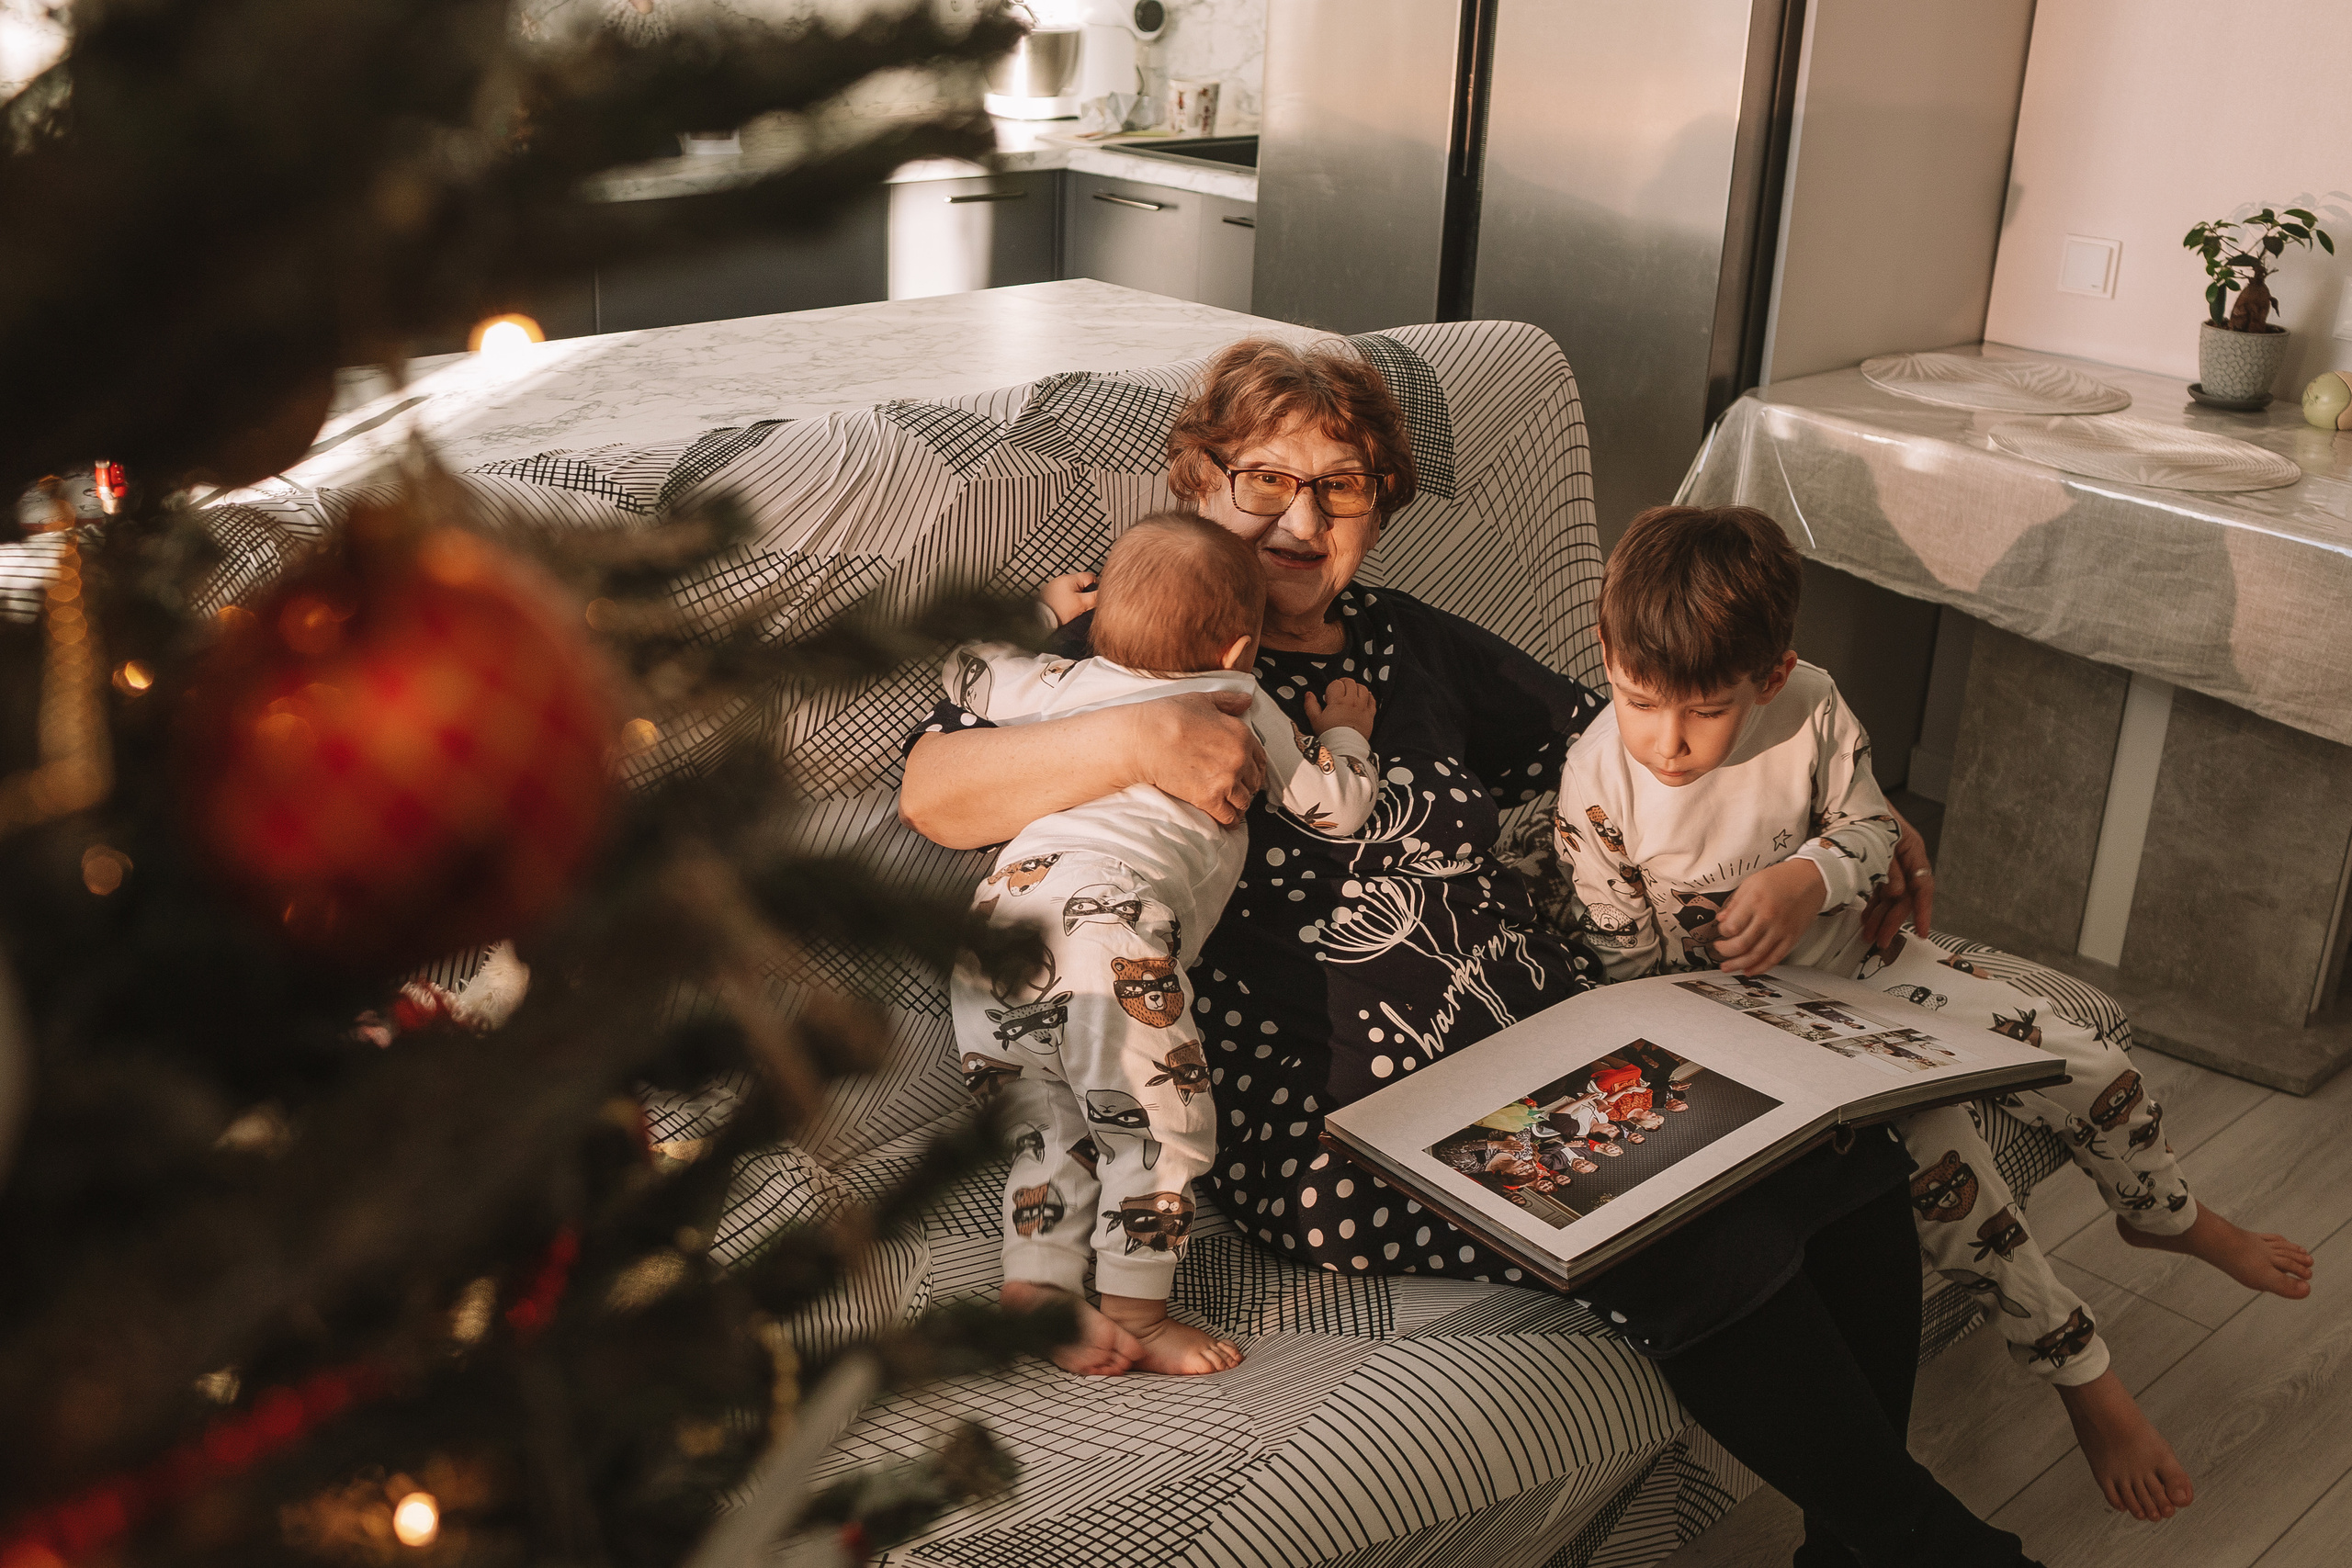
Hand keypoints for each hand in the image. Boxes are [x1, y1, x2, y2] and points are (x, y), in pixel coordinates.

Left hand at [1037, 571, 1098, 626]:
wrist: (1039, 621)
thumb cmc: (1058, 611)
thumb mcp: (1082, 604)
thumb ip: (1095, 598)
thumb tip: (1105, 594)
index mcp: (1070, 578)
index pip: (1091, 577)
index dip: (1097, 588)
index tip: (1096, 598)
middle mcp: (1061, 580)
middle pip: (1082, 586)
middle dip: (1085, 596)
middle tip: (1084, 606)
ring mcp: (1054, 588)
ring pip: (1073, 592)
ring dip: (1076, 601)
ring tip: (1074, 610)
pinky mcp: (1050, 597)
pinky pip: (1064, 598)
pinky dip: (1067, 604)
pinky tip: (1066, 612)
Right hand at [1131, 691, 1265, 824]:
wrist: (1143, 739)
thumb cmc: (1168, 717)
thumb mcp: (1202, 700)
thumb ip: (1228, 701)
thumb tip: (1245, 700)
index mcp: (1241, 735)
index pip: (1260, 759)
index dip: (1255, 769)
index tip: (1250, 775)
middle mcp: (1239, 759)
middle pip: (1254, 782)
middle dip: (1247, 786)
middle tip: (1239, 790)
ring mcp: (1225, 781)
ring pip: (1244, 801)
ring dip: (1240, 804)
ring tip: (1233, 805)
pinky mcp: (1209, 799)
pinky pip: (1229, 817)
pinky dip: (1230, 820)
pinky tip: (1228, 820)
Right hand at [1304, 677, 1375, 736]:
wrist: (1345, 748)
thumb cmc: (1331, 736)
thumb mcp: (1315, 720)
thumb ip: (1311, 705)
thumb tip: (1309, 695)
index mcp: (1337, 702)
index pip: (1336, 684)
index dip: (1332, 686)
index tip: (1329, 694)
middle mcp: (1351, 702)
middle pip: (1350, 682)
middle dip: (1343, 683)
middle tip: (1339, 689)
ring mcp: (1362, 707)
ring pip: (1362, 688)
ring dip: (1356, 687)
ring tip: (1351, 692)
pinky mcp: (1370, 714)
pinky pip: (1372, 700)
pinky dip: (1368, 696)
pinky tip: (1363, 698)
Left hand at [1712, 859, 1825, 974]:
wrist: (1812, 879)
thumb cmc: (1782, 878)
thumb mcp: (1752, 882)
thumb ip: (1735, 902)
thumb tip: (1721, 919)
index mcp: (1755, 901)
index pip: (1732, 927)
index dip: (1722, 932)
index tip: (1721, 930)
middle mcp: (1768, 917)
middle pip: (1741, 944)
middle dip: (1724, 951)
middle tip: (1718, 949)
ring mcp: (1781, 930)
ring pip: (1756, 956)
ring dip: (1738, 964)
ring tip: (1727, 967)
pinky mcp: (1792, 938)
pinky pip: (1775, 958)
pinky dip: (1760, 967)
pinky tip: (1749, 970)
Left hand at [1861, 807, 1934, 947]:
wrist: (1841, 797)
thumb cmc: (1862, 813)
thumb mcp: (1878, 841)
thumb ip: (1889, 868)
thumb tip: (1899, 894)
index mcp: (1912, 849)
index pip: (1922, 886)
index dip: (1923, 910)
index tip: (1922, 931)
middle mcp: (1905, 858)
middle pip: (1905, 896)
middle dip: (1894, 920)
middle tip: (1882, 940)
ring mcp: (1890, 863)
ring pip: (1891, 898)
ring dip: (1881, 918)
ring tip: (1870, 936)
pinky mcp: (1875, 867)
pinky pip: (1878, 892)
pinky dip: (1872, 907)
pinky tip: (1866, 921)